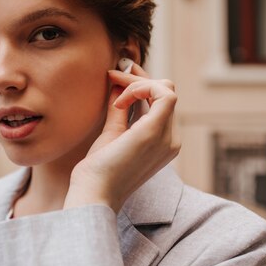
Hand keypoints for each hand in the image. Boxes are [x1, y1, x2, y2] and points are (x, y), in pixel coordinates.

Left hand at [63, 63, 179, 212]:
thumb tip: (117, 83)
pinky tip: (118, 102)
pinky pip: (163, 93)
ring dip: (137, 81)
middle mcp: (171, 140)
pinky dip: (140, 88)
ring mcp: (167, 137)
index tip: (115, 77)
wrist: (94, 193)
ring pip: (166, 89)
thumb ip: (119, 109)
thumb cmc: (99, 169)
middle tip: (112, 73)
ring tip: (111, 83)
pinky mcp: (156, 131)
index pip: (161, 103)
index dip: (141, 85)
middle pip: (165, 93)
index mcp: (163, 142)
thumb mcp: (112, 132)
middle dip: (138, 78)